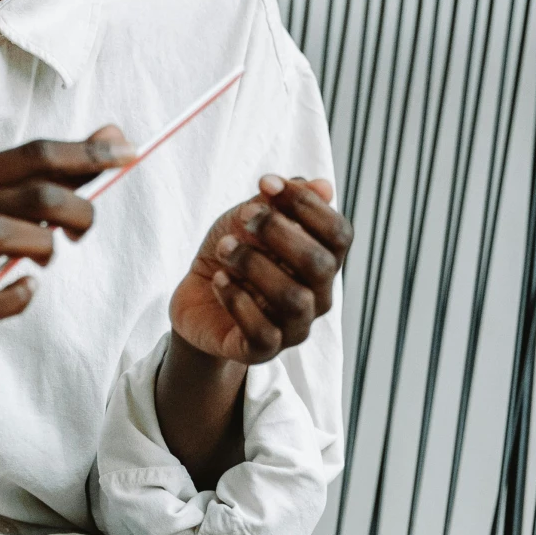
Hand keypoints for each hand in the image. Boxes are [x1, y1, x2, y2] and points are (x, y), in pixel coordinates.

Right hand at [0, 130, 127, 433]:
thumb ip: (55, 171)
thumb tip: (115, 135)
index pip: (33, 154)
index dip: (87, 153)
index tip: (129, 154)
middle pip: (31, 195)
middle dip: (76, 209)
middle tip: (81, 229)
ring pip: (1, 235)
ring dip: (43, 246)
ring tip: (44, 256)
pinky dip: (19, 296)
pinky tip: (26, 287)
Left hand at [169, 176, 350, 365]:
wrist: (197, 297)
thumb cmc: (233, 253)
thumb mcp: (247, 219)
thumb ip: (279, 203)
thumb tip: (322, 185)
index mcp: (323, 261)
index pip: (338, 234)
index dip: (307, 205)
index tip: (266, 183)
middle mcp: (318, 297)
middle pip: (320, 265)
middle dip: (279, 233)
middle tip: (244, 217)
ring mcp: (294, 328)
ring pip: (293, 299)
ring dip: (254, 265)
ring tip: (224, 249)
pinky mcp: (262, 351)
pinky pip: (263, 332)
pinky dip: (238, 301)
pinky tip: (219, 280)